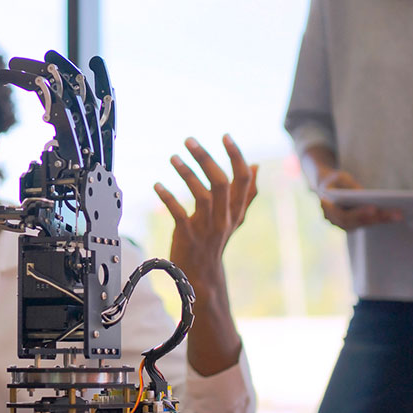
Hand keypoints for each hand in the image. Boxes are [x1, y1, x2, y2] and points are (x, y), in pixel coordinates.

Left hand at [154, 134, 255, 375]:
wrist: (202, 277)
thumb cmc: (216, 240)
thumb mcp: (234, 217)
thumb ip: (246, 193)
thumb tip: (255, 166)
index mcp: (236, 211)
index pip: (243, 180)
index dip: (235, 156)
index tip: (225, 136)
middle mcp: (224, 218)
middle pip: (221, 183)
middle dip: (205, 158)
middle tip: (189, 140)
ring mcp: (206, 228)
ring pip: (201, 196)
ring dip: (185, 174)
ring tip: (172, 157)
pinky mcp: (188, 237)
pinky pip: (179, 214)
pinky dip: (168, 198)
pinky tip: (157, 185)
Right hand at [316, 167, 401, 230]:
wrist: (327, 186)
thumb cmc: (335, 180)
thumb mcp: (341, 178)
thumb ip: (350, 187)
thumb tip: (365, 196)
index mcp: (326, 207)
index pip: (344, 216)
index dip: (359, 214)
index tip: (374, 208)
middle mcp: (332, 220)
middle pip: (357, 223)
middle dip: (377, 218)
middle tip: (396, 214)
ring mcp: (342, 224)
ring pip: (363, 224)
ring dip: (381, 220)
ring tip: (398, 215)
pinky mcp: (352, 224)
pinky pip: (366, 223)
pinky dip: (380, 219)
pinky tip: (394, 215)